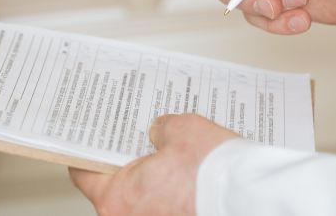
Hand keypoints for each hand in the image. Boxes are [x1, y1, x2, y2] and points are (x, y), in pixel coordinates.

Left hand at [69, 114, 238, 215]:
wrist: (252, 199)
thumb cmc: (214, 174)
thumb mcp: (181, 130)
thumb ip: (161, 129)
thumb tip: (160, 132)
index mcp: (117, 197)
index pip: (83, 173)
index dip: (87, 151)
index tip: (89, 141)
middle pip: (116, 186)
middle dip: (129, 161)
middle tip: (140, 138)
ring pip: (145, 198)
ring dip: (156, 178)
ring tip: (174, 154)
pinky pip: (167, 206)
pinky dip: (175, 190)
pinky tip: (191, 172)